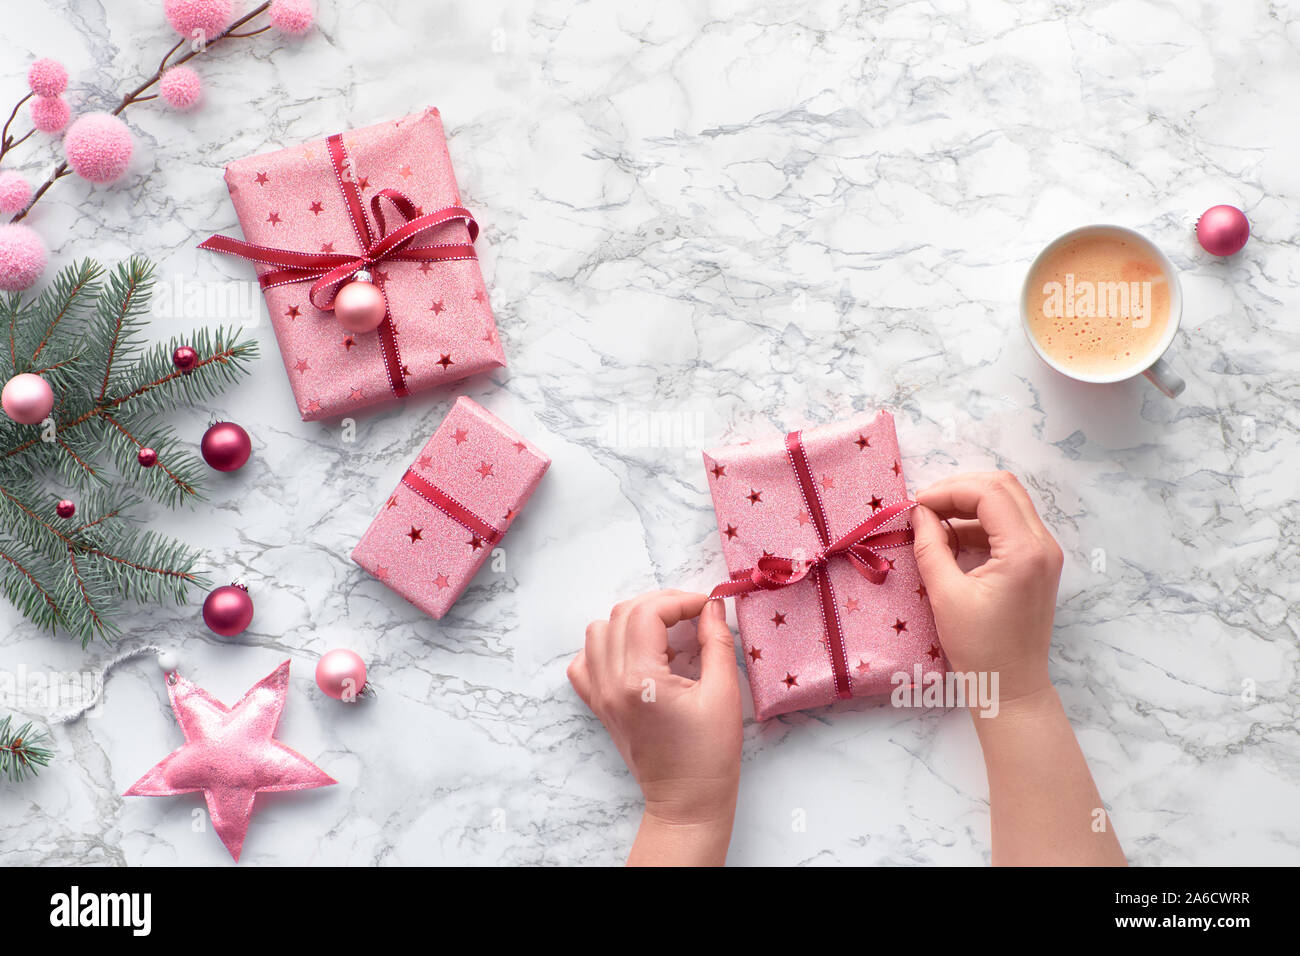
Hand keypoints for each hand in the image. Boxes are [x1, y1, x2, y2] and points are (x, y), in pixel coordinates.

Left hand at [567, 590, 741, 864]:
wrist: (686, 802)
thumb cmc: (710, 755)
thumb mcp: (724, 694)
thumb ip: (716, 642)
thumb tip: (713, 607)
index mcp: (640, 679)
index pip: (648, 613)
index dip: (681, 600)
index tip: (707, 606)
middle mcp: (610, 682)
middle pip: (622, 614)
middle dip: (660, 604)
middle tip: (692, 612)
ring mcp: (599, 694)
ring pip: (598, 631)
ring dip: (632, 620)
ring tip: (665, 631)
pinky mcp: (598, 705)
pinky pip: (585, 662)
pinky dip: (605, 646)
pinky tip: (635, 652)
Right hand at [910, 471, 1063, 704]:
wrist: (1012, 685)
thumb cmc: (979, 648)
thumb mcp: (945, 595)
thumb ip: (930, 546)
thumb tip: (918, 512)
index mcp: (1025, 551)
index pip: (989, 493)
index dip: (949, 490)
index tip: (917, 504)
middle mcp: (1043, 545)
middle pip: (1003, 488)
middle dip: (960, 489)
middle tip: (924, 505)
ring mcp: (1045, 553)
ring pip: (1007, 503)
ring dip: (969, 504)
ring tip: (933, 522)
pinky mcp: (1038, 563)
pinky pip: (1009, 526)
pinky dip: (979, 523)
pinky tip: (950, 539)